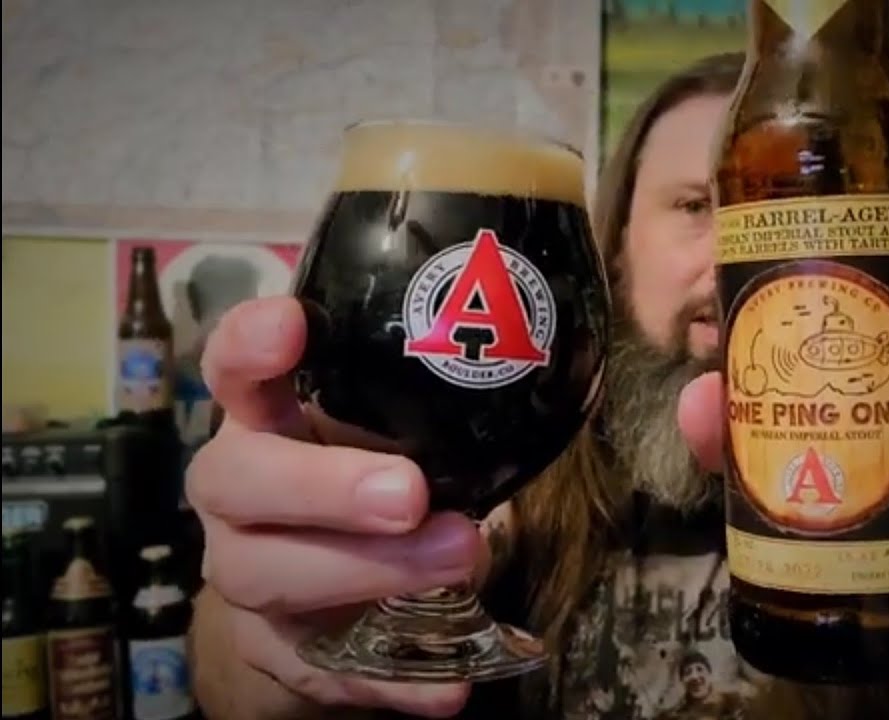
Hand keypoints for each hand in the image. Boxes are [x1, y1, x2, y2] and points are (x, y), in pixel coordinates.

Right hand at [186, 297, 482, 716]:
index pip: (232, 369)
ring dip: (365, 572)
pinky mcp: (276, 651)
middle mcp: (237, 490)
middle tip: (408, 494)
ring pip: (265, 574)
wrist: (314, 590)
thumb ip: (431, 405)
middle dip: (323, 487)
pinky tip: (449, 685)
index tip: (293, 324)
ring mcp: (246, 571)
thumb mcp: (389, 432)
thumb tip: (533, 365)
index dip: (250, 346)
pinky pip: (321, 672)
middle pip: (238, 481)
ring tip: (460, 559)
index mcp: (263, 419)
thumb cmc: (362, 477)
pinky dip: (392, 680)